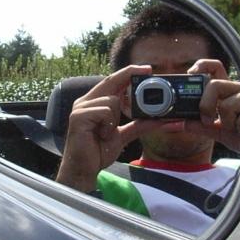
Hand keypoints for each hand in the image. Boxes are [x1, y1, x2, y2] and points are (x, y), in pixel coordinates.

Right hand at [55, 64, 153, 192]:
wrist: (83, 170)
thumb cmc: (97, 152)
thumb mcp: (123, 136)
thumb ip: (139, 126)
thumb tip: (161, 120)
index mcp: (95, 103)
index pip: (113, 81)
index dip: (129, 72)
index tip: (147, 69)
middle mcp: (86, 101)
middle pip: (111, 81)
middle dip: (130, 76)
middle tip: (148, 72)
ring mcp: (81, 107)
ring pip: (112, 100)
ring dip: (115, 119)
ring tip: (105, 133)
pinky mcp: (79, 116)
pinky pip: (105, 111)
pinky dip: (108, 125)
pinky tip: (100, 135)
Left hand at [181, 59, 239, 154]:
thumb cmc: (235, 134)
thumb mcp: (212, 129)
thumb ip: (195, 124)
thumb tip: (172, 123)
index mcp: (225, 90)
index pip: (215, 67)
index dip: (202, 65)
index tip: (190, 73)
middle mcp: (236, 89)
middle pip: (215, 85)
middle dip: (205, 105)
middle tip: (206, 120)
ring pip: (225, 105)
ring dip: (225, 122)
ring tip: (232, 127)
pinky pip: (239, 120)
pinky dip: (236, 129)